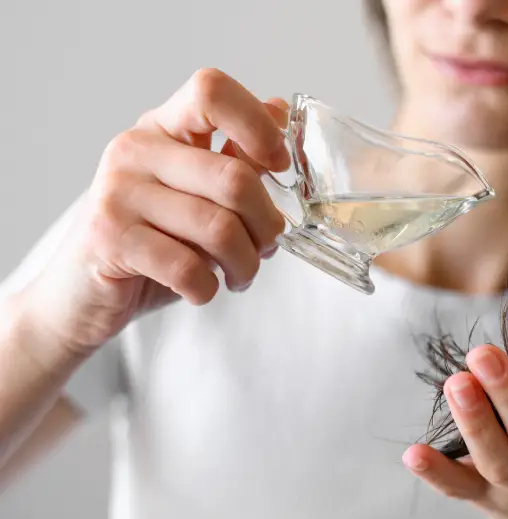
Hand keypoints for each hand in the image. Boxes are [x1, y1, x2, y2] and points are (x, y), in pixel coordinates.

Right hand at [22, 69, 288, 354]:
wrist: (81, 291)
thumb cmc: (152, 239)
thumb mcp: (197, 192)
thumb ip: (237, 154)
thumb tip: (279, 112)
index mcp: (162, 128)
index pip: (211, 92)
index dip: (258, 125)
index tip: (280, 164)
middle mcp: (136, 150)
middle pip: (234, 178)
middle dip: (267, 225)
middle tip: (266, 247)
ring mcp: (118, 193)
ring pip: (219, 228)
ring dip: (245, 264)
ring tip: (240, 275)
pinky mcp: (110, 239)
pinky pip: (188, 268)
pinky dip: (209, 289)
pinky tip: (202, 289)